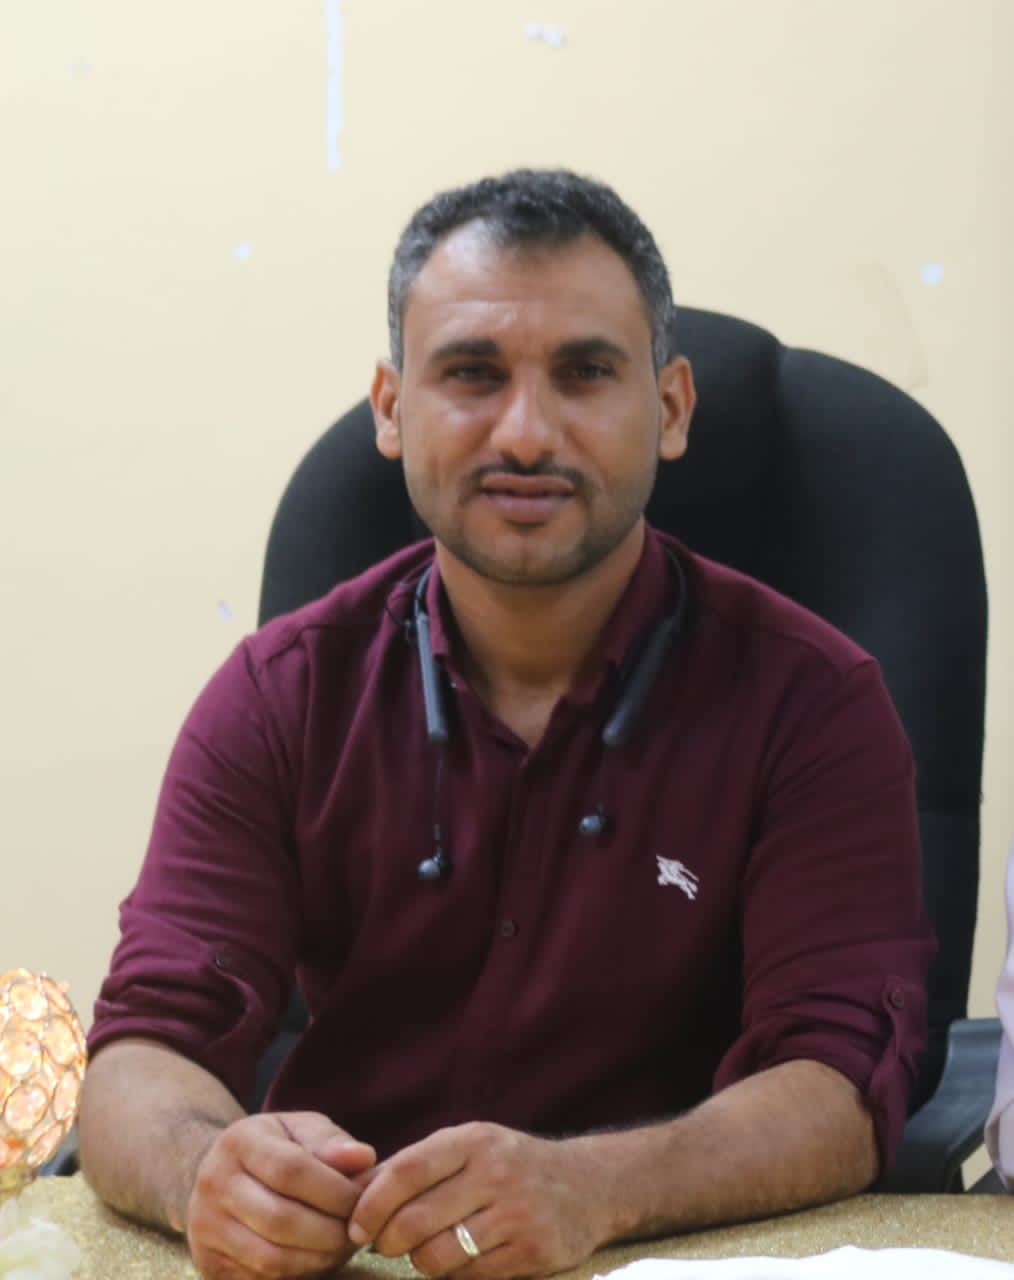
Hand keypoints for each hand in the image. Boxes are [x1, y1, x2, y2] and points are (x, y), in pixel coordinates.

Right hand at [185, 1111, 375, 1278]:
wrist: (216, 1173)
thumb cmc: (274, 1147)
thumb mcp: (301, 1130)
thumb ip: (332, 1142)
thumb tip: (364, 1158)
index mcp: (240, 1141)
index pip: (291, 1170)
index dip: (335, 1191)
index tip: (364, 1200)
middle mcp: (214, 1183)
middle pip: (280, 1219)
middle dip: (330, 1232)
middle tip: (359, 1232)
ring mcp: (205, 1227)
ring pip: (270, 1258)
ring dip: (317, 1260)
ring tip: (343, 1248)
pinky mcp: (206, 1263)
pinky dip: (297, 1275)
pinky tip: (317, 1259)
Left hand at [347, 1122, 609, 1277]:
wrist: (588, 1185)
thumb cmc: (508, 1164)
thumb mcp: (468, 1147)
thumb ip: (416, 1165)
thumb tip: (353, 1188)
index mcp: (473, 1140)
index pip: (406, 1171)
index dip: (371, 1204)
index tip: (355, 1226)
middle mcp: (496, 1172)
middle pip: (415, 1220)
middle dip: (388, 1241)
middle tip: (385, 1245)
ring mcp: (517, 1212)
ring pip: (438, 1256)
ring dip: (421, 1262)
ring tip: (427, 1251)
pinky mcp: (533, 1250)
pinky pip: (471, 1276)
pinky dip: (456, 1275)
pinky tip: (463, 1260)